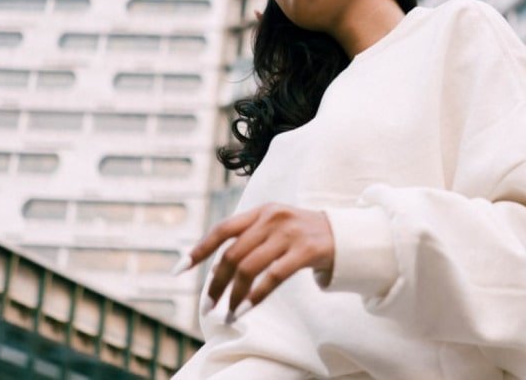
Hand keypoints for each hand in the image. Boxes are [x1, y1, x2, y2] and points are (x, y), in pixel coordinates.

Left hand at [175, 204, 333, 322]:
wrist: (345, 235)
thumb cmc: (303, 235)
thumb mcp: (275, 226)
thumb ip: (250, 237)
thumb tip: (216, 268)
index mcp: (261, 211)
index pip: (222, 229)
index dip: (199, 249)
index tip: (180, 270)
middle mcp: (272, 218)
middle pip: (232, 254)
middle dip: (215, 283)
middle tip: (208, 306)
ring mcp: (289, 233)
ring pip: (249, 267)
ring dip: (233, 295)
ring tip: (227, 314)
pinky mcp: (306, 250)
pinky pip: (273, 277)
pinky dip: (255, 296)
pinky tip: (246, 309)